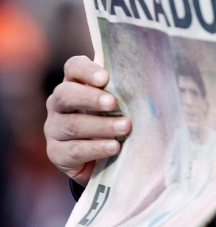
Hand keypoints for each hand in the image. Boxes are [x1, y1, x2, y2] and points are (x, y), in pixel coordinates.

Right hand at [44, 55, 131, 185]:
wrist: (100, 158)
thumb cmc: (114, 119)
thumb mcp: (119, 102)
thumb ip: (125, 88)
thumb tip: (151, 74)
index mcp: (74, 84)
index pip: (73, 67)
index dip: (86, 71)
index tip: (105, 79)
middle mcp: (58, 104)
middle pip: (65, 94)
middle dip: (91, 98)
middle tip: (114, 103)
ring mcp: (54, 128)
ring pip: (72, 125)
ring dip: (101, 126)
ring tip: (125, 127)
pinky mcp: (56, 153)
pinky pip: (74, 150)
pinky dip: (96, 148)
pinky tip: (114, 147)